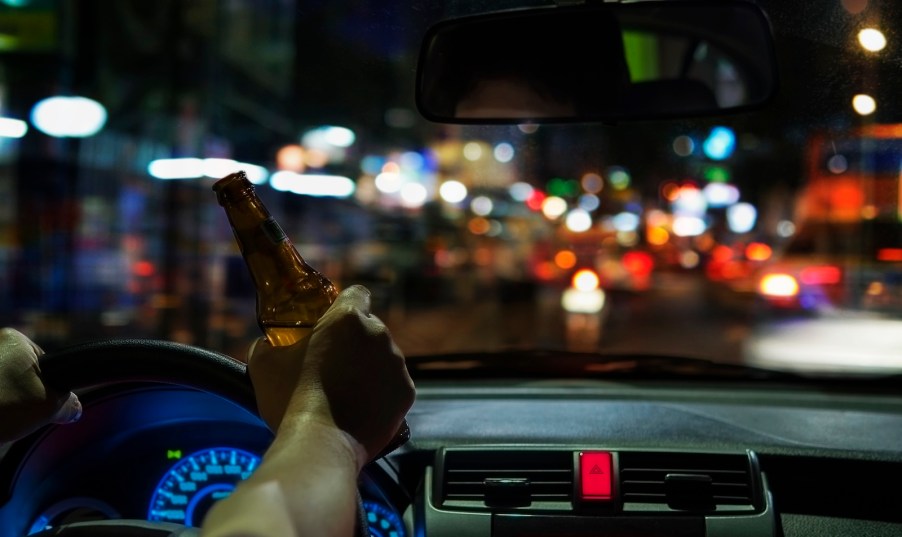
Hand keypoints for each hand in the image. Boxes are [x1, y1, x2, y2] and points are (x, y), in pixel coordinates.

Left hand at [0, 328, 81, 442]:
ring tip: (3, 416)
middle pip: (20, 373)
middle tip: (20, 413)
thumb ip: (69, 404)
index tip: (41, 405)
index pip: (44, 363)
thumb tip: (74, 409)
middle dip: (23, 394)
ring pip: (2, 385)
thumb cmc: (1, 407)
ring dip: (5, 401)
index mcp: (15, 338)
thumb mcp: (49, 406)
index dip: (48, 387)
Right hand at [246, 285, 414, 461]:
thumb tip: (267, 344)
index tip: (332, 325)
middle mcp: (379, 335)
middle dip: (355, 343)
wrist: (321, 445)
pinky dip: (381, 393)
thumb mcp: (264, 364)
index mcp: (348, 318)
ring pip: (384, 358)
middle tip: (332, 366)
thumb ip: (268, 344)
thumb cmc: (291, 399)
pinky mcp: (406, 393)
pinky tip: (360, 408)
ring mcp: (397, 365)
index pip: (356, 294)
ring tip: (345, 392)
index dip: (344, 306)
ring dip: (369, 368)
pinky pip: (393, 385)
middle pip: (370, 328)